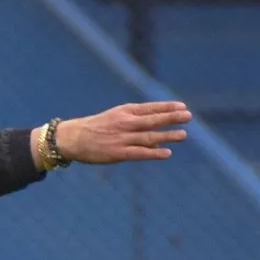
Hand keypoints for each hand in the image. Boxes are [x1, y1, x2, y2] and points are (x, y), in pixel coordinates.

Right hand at [53, 101, 190, 163]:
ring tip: (183, 134)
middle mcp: (125, 123)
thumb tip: (157, 141)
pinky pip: (140, 153)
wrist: (72, 138)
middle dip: (171, 118)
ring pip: (149, 136)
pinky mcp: (118, 153)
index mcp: (124, 112)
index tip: (182, 106)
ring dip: (167, 135)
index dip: (166, 107)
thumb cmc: (94, 128)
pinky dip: (154, 153)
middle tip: (188, 116)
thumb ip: (135, 126)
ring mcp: (122, 138)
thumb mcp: (113, 119)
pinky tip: (167, 153)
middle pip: (152, 120)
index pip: (150, 108)